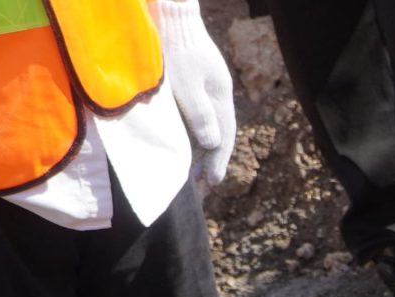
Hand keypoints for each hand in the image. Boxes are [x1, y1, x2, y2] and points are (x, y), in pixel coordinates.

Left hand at [154, 0, 235, 185]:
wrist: (170, 16)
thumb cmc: (174, 49)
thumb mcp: (187, 83)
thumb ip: (200, 114)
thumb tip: (212, 144)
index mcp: (220, 94)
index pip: (224, 134)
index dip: (219, 160)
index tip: (214, 182)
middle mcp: (216, 91)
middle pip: (218, 131)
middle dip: (211, 157)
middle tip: (204, 181)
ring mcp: (205, 84)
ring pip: (207, 122)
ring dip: (201, 146)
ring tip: (193, 167)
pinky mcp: (191, 79)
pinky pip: (197, 112)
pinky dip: (193, 130)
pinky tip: (186, 138)